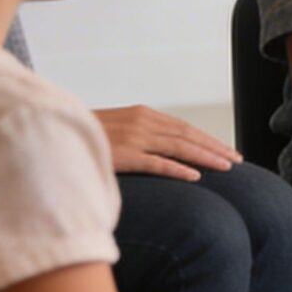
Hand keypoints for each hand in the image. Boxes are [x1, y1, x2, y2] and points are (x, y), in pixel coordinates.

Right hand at [94, 106, 241, 179]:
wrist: (54, 132)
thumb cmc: (85, 135)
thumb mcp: (117, 128)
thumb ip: (139, 135)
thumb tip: (161, 148)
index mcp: (142, 114)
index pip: (184, 128)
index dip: (207, 139)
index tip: (227, 150)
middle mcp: (142, 122)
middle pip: (188, 136)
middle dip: (215, 148)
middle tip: (237, 160)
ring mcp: (134, 138)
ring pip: (179, 148)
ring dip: (206, 157)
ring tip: (227, 167)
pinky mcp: (124, 154)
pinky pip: (157, 163)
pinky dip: (178, 169)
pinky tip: (196, 177)